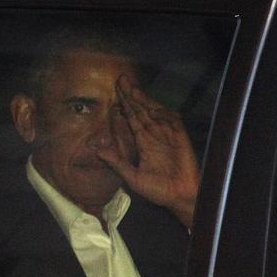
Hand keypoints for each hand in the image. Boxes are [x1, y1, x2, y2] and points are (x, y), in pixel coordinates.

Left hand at [98, 76, 199, 227]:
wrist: (180, 197)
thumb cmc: (158, 190)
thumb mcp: (132, 177)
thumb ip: (116, 162)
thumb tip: (96, 150)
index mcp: (143, 143)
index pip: (131, 119)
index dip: (123, 106)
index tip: (114, 93)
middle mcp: (154, 135)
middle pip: (141, 110)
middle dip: (131, 95)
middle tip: (120, 79)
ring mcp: (167, 134)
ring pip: (154, 111)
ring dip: (144, 100)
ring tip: (132, 88)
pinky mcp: (180, 137)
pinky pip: (172, 120)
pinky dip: (163, 114)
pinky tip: (152, 110)